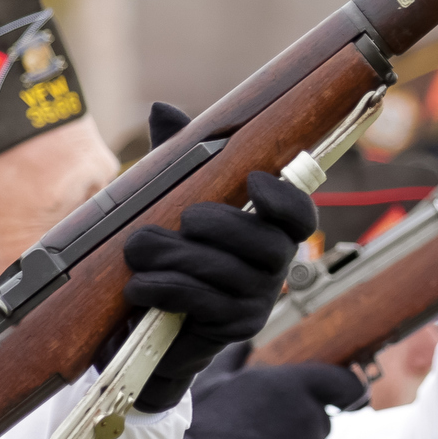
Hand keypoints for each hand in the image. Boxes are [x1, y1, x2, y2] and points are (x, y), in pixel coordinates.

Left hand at [120, 106, 319, 409]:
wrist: (145, 328)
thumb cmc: (168, 256)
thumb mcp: (169, 202)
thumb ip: (176, 159)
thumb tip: (163, 110)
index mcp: (267, 230)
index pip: (299, 214)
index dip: (286, 198)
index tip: (253, 181)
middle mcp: (274, 266)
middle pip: (267, 243)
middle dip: (221, 226)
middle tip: (186, 219)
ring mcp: (259, 300)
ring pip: (229, 272)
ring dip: (178, 257)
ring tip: (138, 251)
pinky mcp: (235, 329)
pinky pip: (206, 303)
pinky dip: (168, 288)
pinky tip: (139, 285)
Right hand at [165, 363, 366, 438]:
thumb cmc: (200, 426)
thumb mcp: (212, 382)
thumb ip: (237, 360)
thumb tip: (246, 343)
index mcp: (295, 385)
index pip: (345, 385)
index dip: (346, 392)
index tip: (346, 401)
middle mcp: (312, 418)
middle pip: (320, 422)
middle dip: (298, 428)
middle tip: (258, 438)